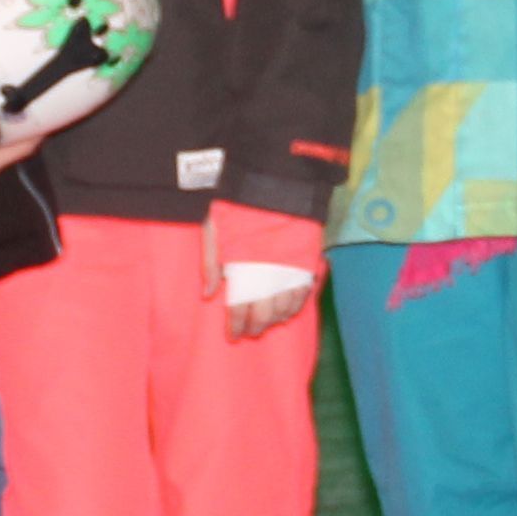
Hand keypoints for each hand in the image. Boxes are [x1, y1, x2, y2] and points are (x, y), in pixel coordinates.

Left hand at [206, 204, 323, 344]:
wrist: (274, 180)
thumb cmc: (238, 202)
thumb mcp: (214, 228)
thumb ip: (210, 262)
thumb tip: (208, 294)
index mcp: (243, 269)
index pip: (240, 309)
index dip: (236, 325)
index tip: (233, 335)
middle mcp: (269, 274)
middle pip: (264, 314)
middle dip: (256, 327)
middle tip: (250, 332)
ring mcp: (291, 268)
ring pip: (286, 307)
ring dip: (277, 319)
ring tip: (269, 323)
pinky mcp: (307, 259)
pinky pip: (305, 291)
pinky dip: (298, 304)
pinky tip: (290, 310)